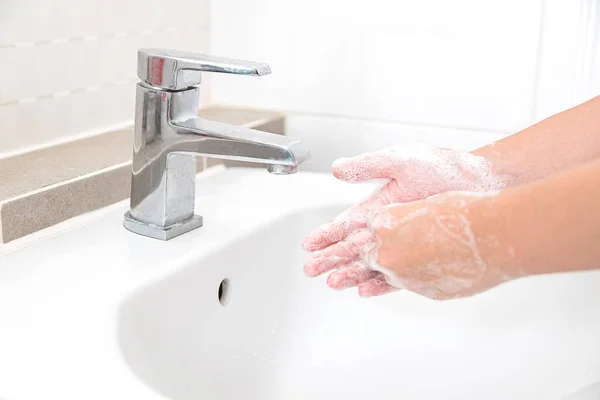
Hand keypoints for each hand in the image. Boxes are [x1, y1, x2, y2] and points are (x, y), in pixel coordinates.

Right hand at [302, 144, 504, 296]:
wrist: (480, 182)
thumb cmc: (442, 167)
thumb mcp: (399, 160)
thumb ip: (367, 166)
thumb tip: (336, 169)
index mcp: (379, 205)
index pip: (346, 223)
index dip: (327, 234)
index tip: (309, 244)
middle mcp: (389, 227)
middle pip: (353, 247)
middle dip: (331, 257)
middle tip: (311, 269)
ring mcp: (405, 243)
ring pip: (371, 263)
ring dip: (351, 272)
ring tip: (333, 282)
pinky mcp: (423, 255)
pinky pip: (399, 273)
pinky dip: (381, 282)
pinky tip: (365, 289)